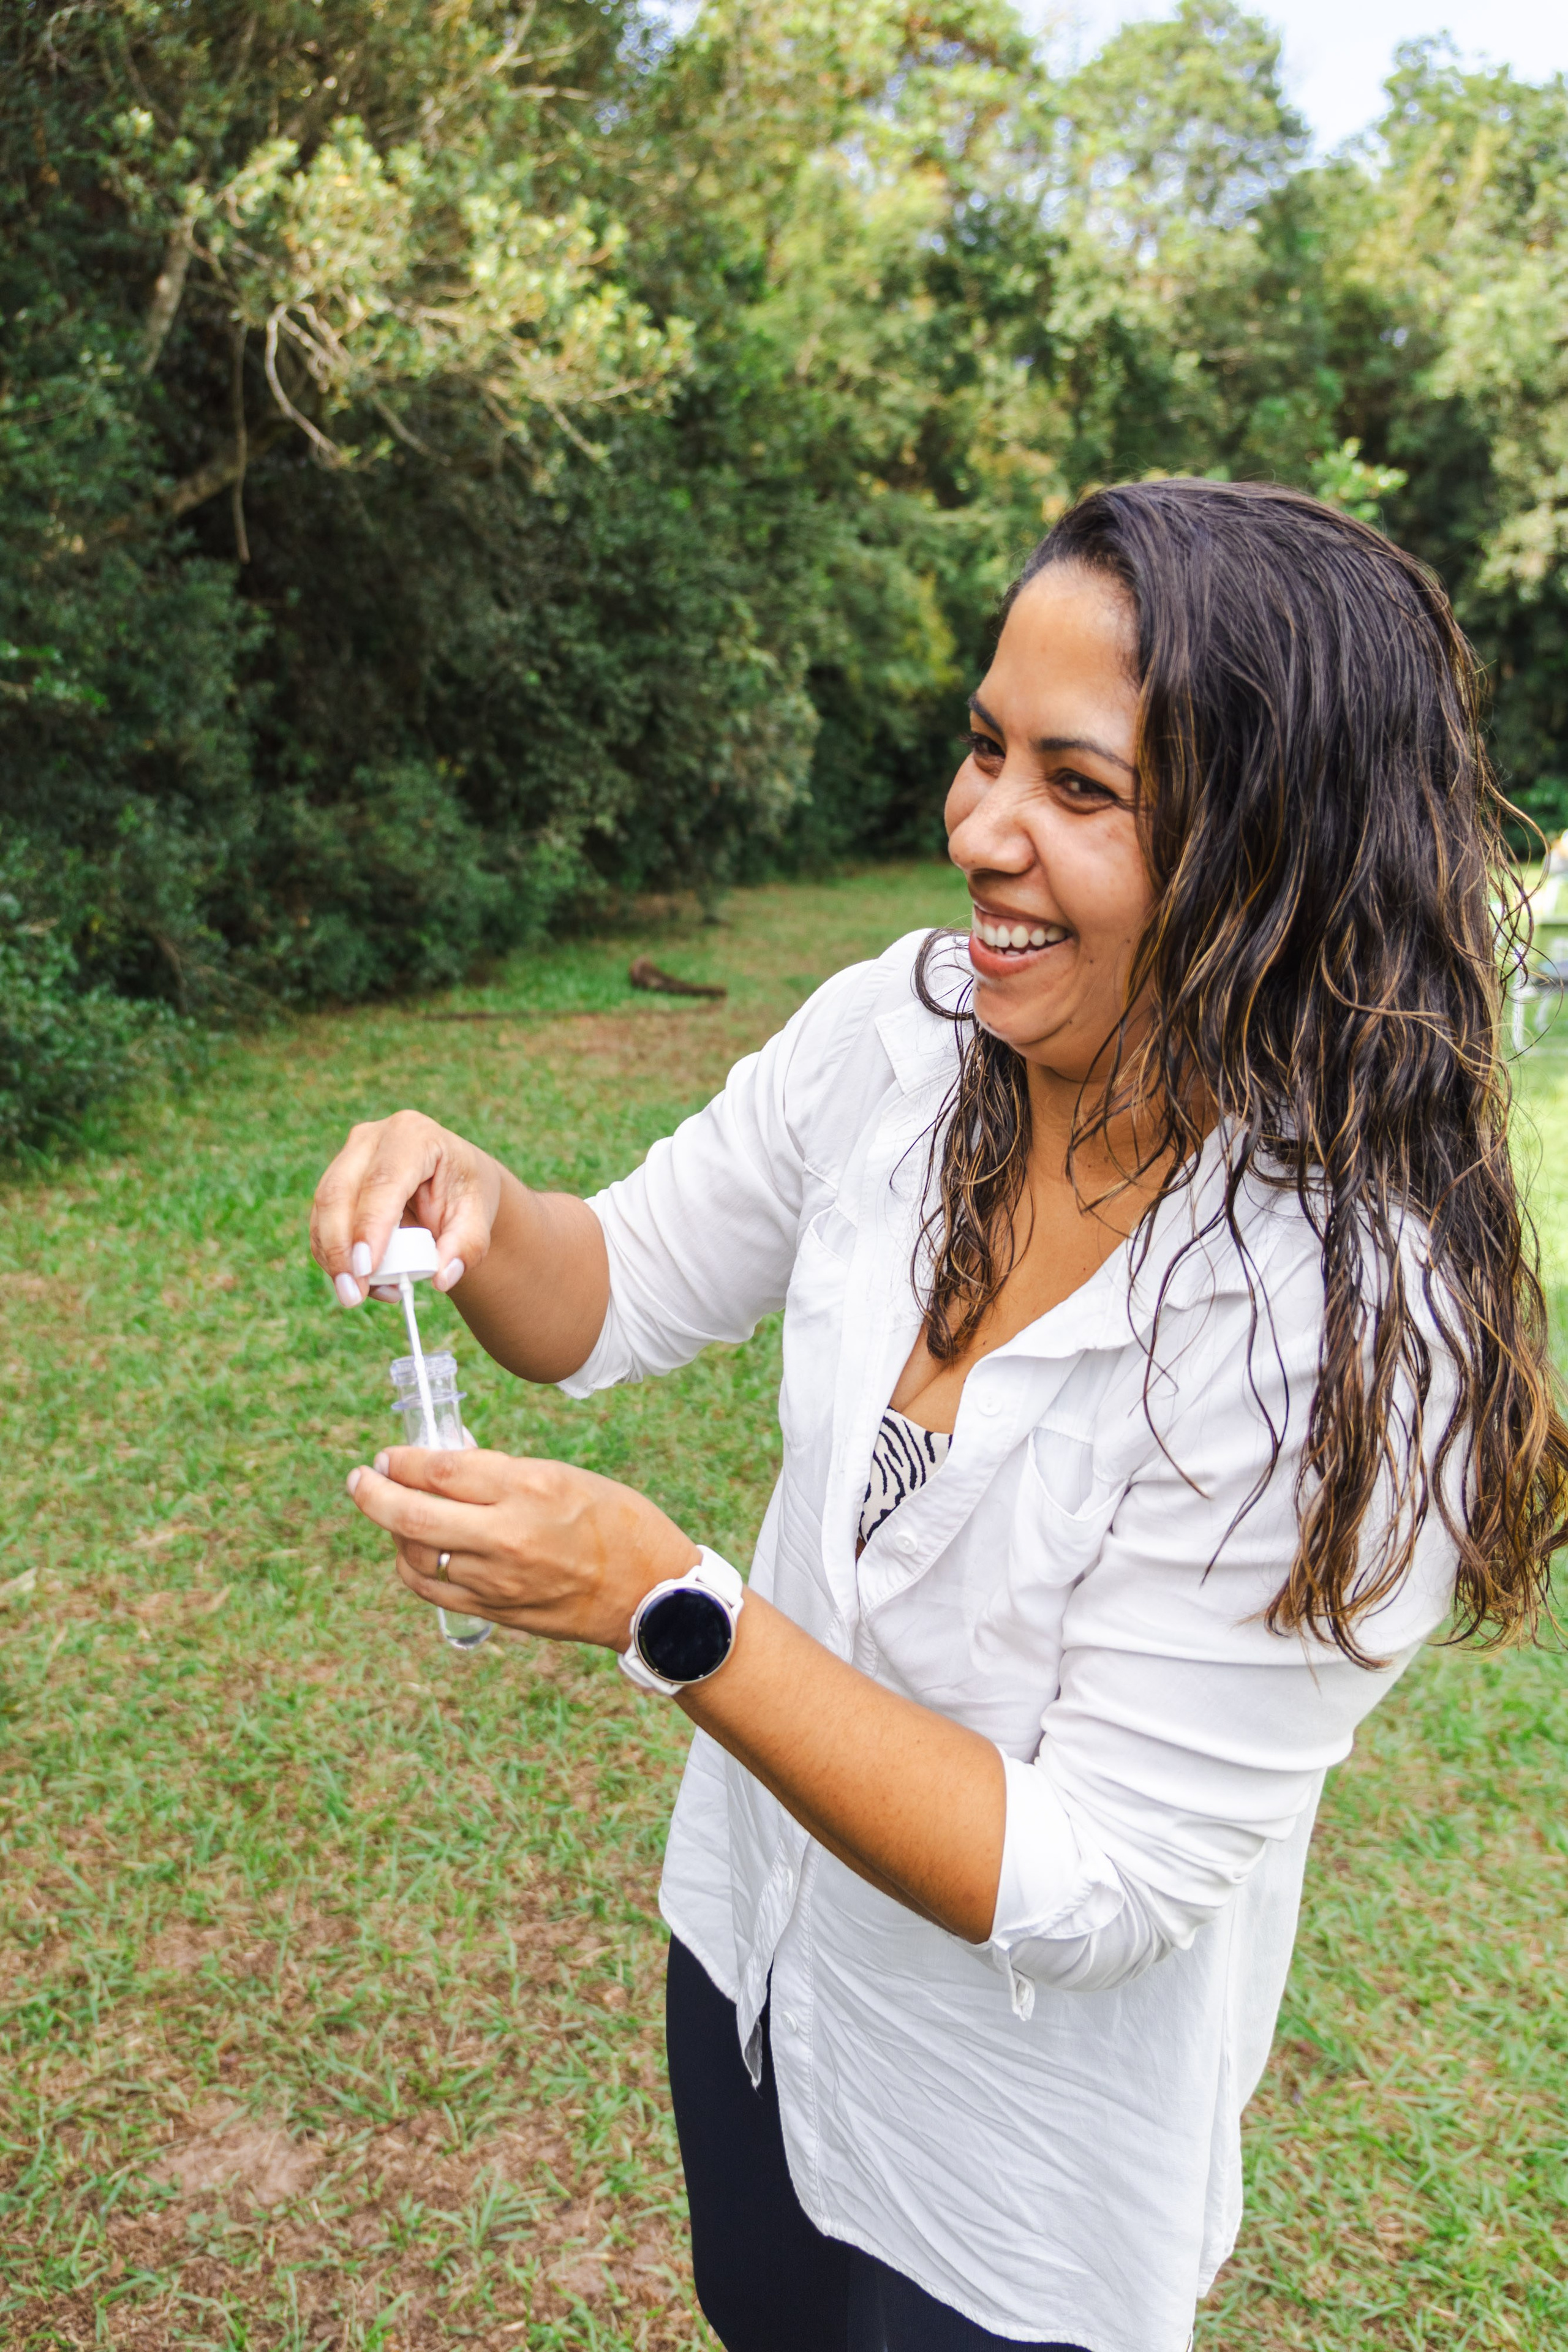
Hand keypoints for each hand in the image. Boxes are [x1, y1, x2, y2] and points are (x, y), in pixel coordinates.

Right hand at [311, 1110, 500, 1307]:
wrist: (453, 1179)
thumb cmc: (465, 1193)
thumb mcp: (479, 1217)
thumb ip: (467, 1246)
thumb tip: (442, 1278)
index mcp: (414, 1135)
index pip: (383, 1180)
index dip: (370, 1225)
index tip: (366, 1269)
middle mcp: (373, 1138)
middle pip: (339, 1192)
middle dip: (340, 1249)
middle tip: (353, 1295)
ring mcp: (348, 1156)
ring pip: (323, 1209)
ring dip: (334, 1258)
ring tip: (359, 1295)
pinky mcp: (334, 1180)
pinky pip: (321, 1222)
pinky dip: (333, 1257)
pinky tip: (360, 1282)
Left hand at [344, 1444, 700, 1647]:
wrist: (652, 1596)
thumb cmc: (617, 1523)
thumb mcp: (565, 1477)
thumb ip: (501, 1473)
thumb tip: (443, 1464)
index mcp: (529, 1488)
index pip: (441, 1469)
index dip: (404, 1458)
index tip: (390, 1454)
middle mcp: (506, 1535)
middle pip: (411, 1514)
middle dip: (371, 1492)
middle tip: (359, 1479)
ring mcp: (497, 1580)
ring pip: (414, 1553)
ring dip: (392, 1529)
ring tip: (394, 1512)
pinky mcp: (495, 1611)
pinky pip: (430, 1588)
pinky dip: (411, 1565)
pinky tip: (414, 1550)